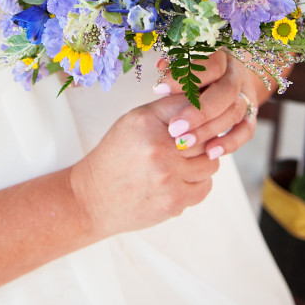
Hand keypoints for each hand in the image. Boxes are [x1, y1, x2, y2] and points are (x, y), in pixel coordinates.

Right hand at [69, 99, 219, 238]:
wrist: (93, 198)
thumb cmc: (115, 157)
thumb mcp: (132, 122)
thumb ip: (166, 111)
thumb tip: (205, 103)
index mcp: (146, 122)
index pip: (191, 106)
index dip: (198, 114)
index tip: (197, 120)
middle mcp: (158, 147)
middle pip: (205, 135)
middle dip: (201, 139)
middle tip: (189, 144)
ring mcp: (168, 176)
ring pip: (210, 162)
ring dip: (201, 162)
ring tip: (183, 163)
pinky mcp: (174, 200)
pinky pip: (205, 186)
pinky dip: (198, 183)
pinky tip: (180, 180)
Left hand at [151, 50, 262, 161]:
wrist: (225, 79)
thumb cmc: (197, 71)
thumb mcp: (186, 63)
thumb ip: (175, 66)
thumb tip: (161, 66)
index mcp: (221, 56)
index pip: (209, 64)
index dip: (185, 76)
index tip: (159, 89)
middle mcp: (236, 75)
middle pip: (225, 91)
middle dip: (198, 112)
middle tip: (174, 128)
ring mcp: (246, 95)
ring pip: (235, 112)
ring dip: (209, 129)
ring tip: (184, 143)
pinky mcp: (251, 115)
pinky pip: (246, 130)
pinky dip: (229, 143)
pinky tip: (209, 153)